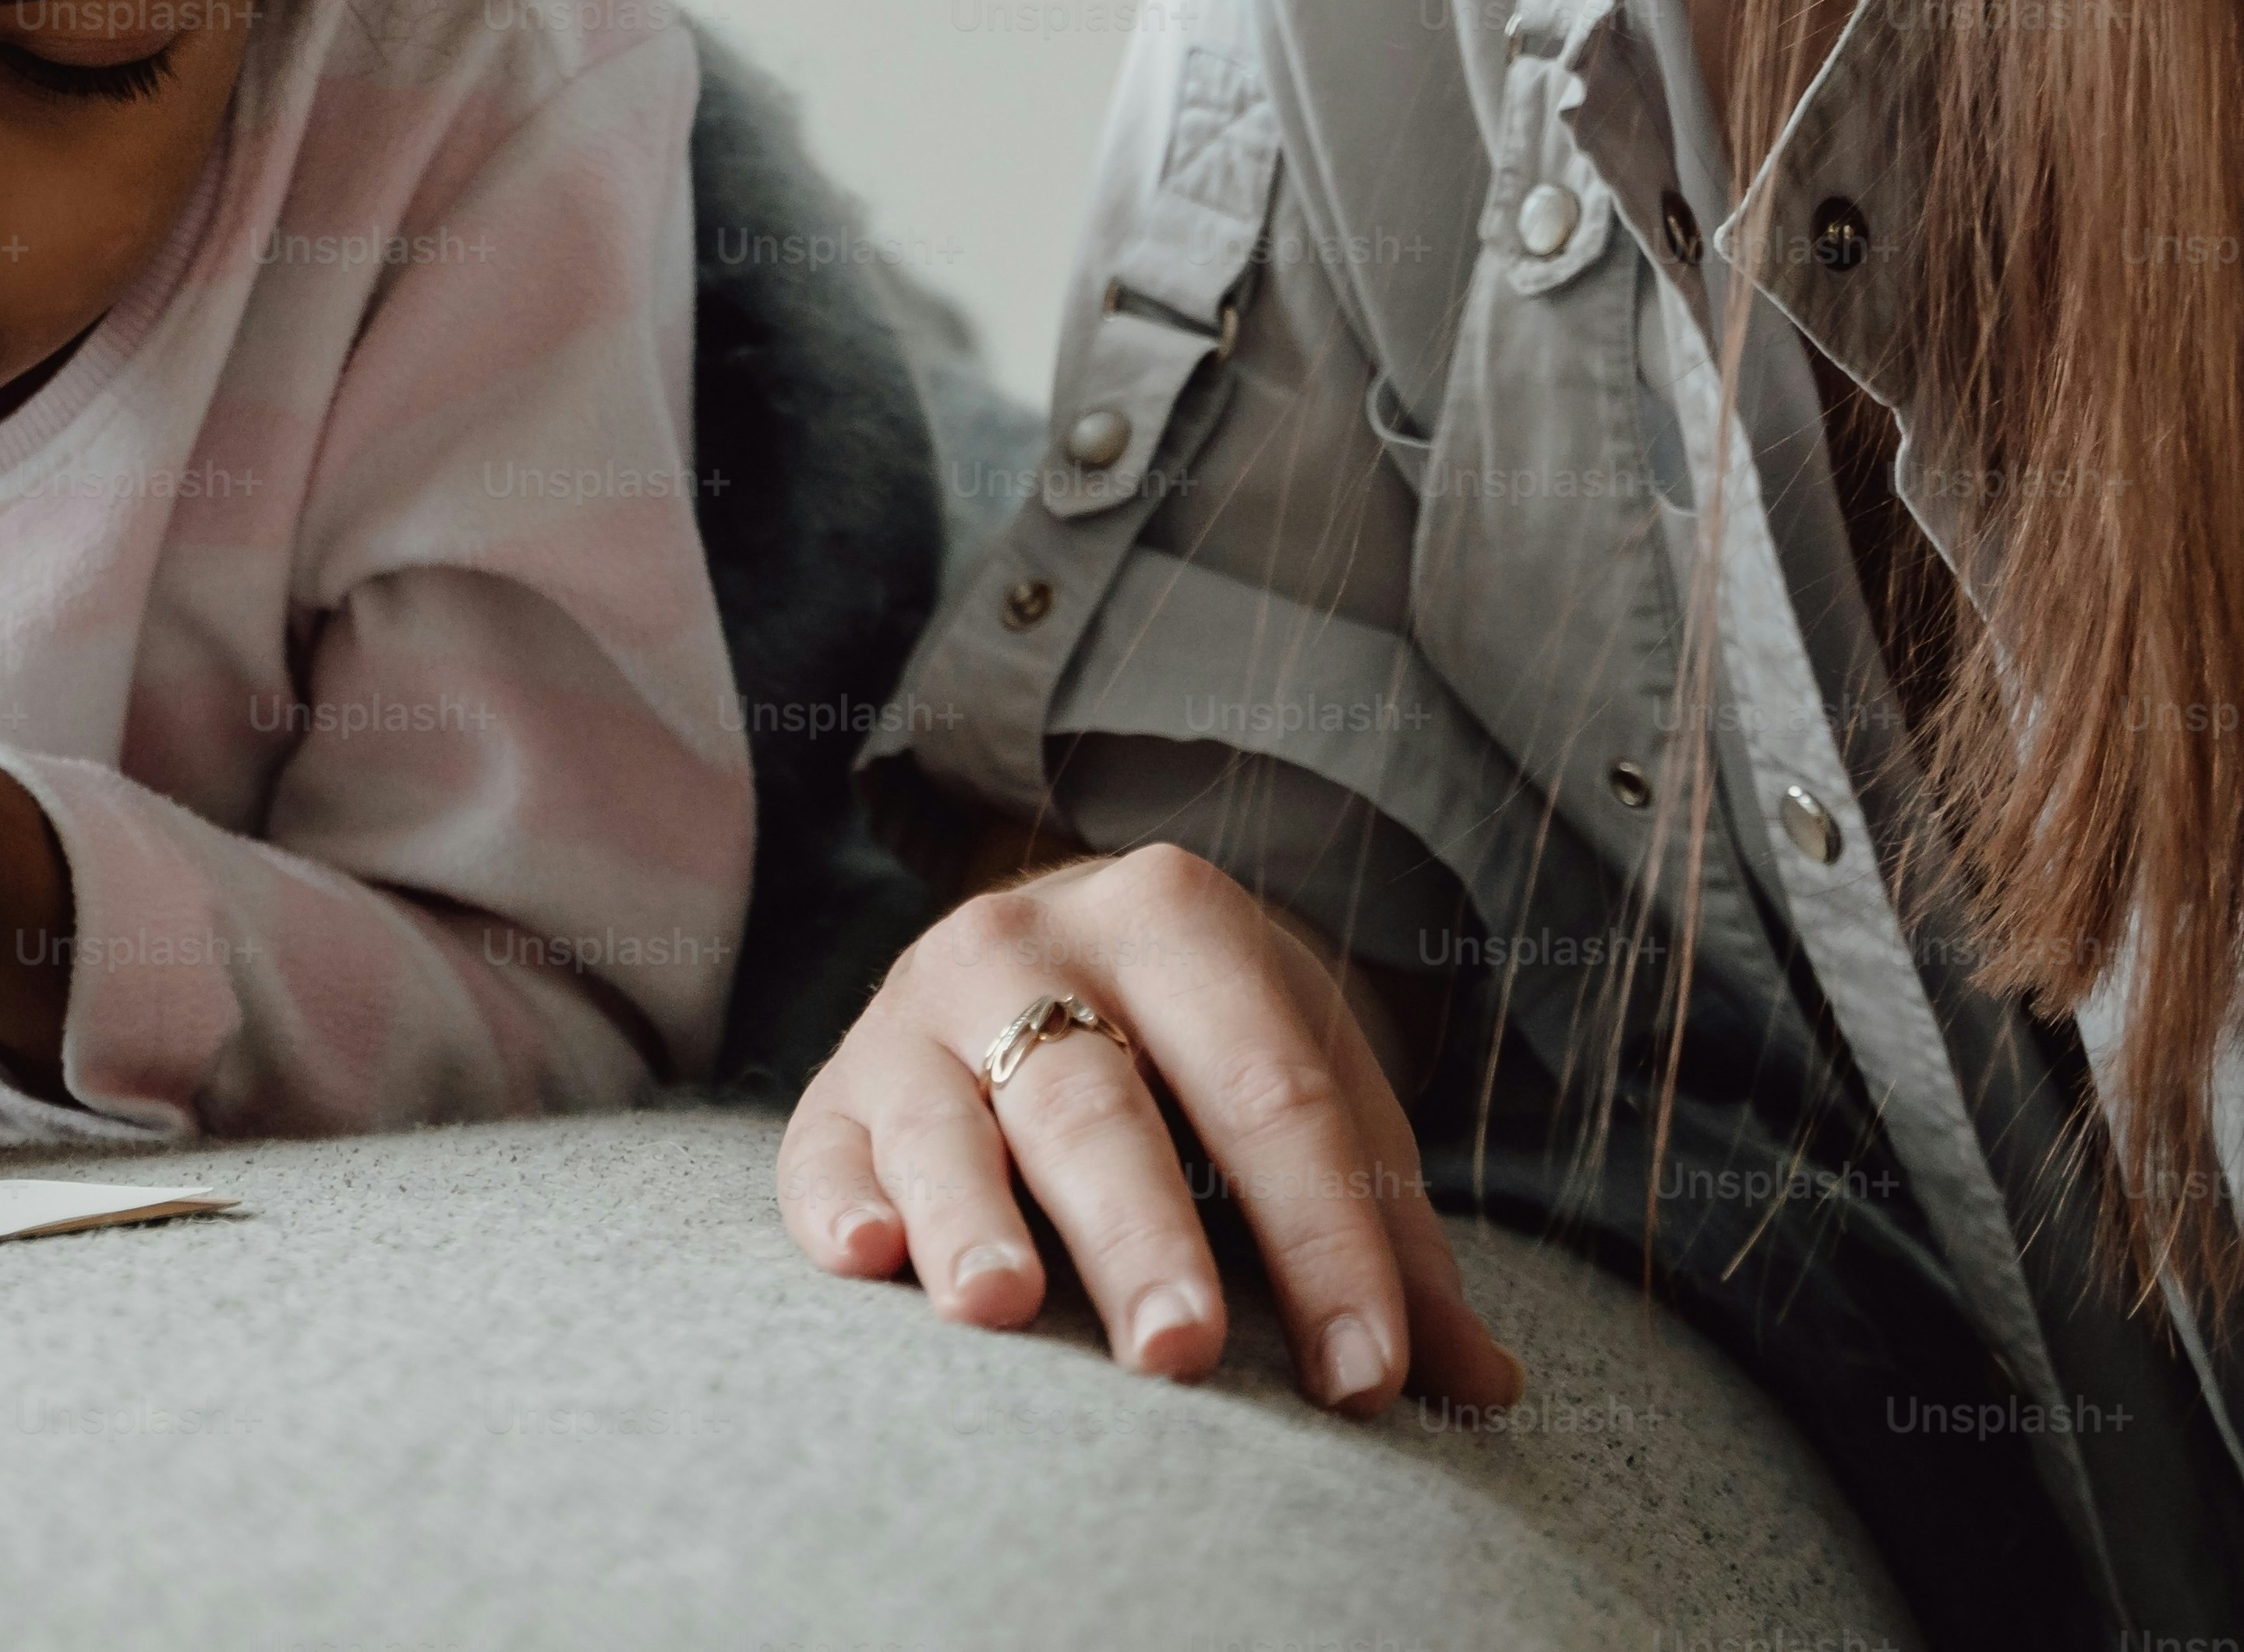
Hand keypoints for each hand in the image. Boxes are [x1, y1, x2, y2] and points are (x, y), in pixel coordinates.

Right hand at [774, 844, 1521, 1415]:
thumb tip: (1482, 1385)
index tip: (1365, 1376)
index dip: (1323, 1238)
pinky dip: (840, 1201)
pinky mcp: (837, 1083)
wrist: (1052, 944)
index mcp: (1176, 919)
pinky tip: (869, 1260)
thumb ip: (1387, 1239)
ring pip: (949, 1119)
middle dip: (1141, 1233)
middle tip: (1181, 1349)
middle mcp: (1028, 940)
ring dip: (973, 1215)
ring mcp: (917, 1007)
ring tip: (1000, 1305)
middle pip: (1097, 1102)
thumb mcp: (1311, 1095)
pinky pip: (824, 1142)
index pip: (1269, 1092)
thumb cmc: (1201, 1051)